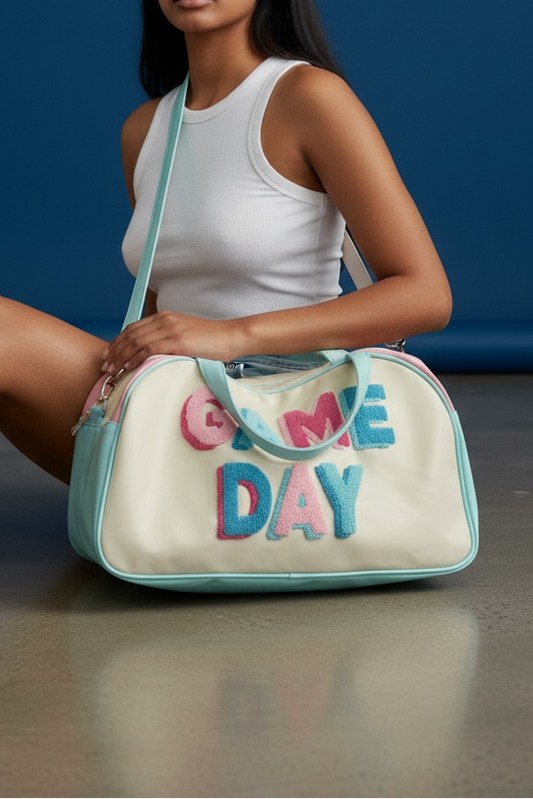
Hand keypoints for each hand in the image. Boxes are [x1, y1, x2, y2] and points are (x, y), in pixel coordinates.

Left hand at [101, 311, 236, 373]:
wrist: (231, 336)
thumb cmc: (211, 341)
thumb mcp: (186, 335)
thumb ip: (168, 340)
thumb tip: (152, 356)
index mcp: (165, 317)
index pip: (134, 328)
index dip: (118, 341)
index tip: (108, 354)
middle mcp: (165, 320)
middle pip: (131, 334)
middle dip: (115, 350)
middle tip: (105, 365)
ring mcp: (171, 330)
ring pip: (137, 342)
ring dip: (121, 356)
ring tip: (112, 369)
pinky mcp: (179, 341)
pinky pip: (150, 349)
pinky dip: (136, 358)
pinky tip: (129, 367)